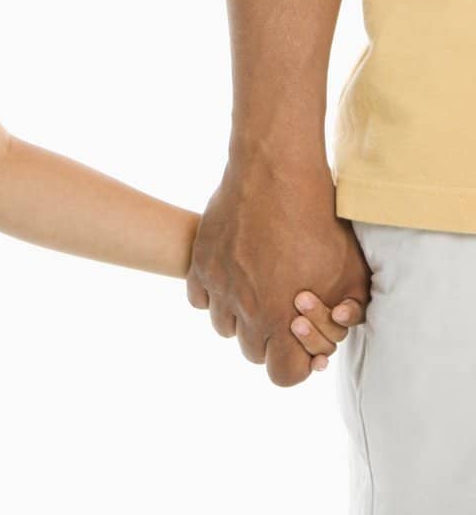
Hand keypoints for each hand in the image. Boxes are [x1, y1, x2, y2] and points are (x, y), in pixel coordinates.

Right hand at [187, 159, 369, 386]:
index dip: (297, 365)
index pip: (283, 375)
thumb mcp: (351, 273)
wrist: (274, 176)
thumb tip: (333, 331)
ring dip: (241, 318)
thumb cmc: (318, 224)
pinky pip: (201, 298)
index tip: (302, 344)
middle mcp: (245, 311)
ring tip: (258, 292)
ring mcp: (218, 286)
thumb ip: (346, 314)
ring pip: (224, 327)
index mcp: (281, 320)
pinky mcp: (200, 262)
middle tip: (284, 313)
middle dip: (271, 340)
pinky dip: (216, 295)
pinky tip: (235, 276)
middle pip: (253, 352)